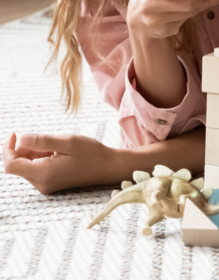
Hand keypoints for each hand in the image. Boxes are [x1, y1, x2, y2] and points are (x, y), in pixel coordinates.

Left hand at [3, 132, 119, 194]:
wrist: (107, 168)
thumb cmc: (90, 153)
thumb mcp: (68, 142)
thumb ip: (43, 141)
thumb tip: (21, 139)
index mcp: (43, 174)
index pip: (11, 165)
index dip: (8, 149)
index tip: (15, 133)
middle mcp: (41, 184)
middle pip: (18, 165)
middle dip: (24, 149)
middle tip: (44, 138)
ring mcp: (45, 186)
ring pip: (27, 166)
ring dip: (34, 152)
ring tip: (55, 145)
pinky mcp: (50, 184)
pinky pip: (36, 169)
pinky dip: (40, 158)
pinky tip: (56, 152)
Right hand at [126, 0, 213, 40]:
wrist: (137, 14)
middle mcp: (149, 5)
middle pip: (184, 4)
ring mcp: (154, 21)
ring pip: (187, 13)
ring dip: (197, 6)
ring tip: (195, 0)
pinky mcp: (161, 31)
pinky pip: (183, 22)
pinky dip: (188, 15)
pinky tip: (181, 11)